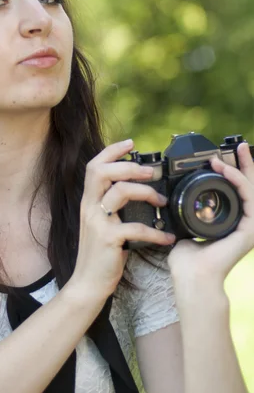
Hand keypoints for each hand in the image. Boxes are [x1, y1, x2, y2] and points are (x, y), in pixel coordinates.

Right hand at [69, 139, 175, 304]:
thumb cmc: (99, 254)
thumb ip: (112, 206)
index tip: (130, 143)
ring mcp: (97, 222)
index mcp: (88, 201)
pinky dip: (155, 232)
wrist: (87, 284)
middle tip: (150, 170)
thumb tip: (136, 189)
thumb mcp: (101, 224)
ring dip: (145, 191)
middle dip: (128, 165)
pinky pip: (135, 228)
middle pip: (101, 171)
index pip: (94, 166)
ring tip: (161, 200)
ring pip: (119, 192)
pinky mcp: (108, 239)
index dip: (111, 151)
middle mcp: (89, 207)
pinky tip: (167, 237)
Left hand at [168, 142, 253, 286]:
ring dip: (239, 170)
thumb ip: (188, 212)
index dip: (235, 171)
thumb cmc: (187, 259)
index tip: (224, 156)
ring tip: (222, 159)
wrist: (192, 277)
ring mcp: (250, 226)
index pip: (238, 191)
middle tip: (240, 146)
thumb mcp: (186, 226)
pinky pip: (248, 197)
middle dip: (246, 164)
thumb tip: (177, 197)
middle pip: (250, 186)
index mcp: (232, 222)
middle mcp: (244, 222)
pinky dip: (238, 181)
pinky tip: (226, 171)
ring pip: (251, 188)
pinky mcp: (249, 229)